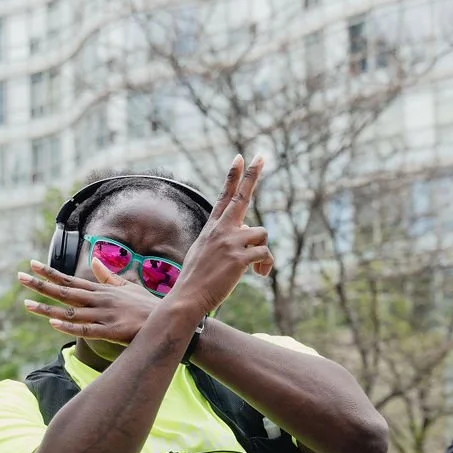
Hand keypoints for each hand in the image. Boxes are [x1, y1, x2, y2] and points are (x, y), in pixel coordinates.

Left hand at [18, 256, 158, 356]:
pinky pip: (87, 329)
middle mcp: (100, 300)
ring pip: (71, 311)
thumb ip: (109, 277)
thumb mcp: (128, 287)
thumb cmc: (147, 305)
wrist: (169, 320)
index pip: (71, 280)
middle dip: (42, 285)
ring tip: (27, 303)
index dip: (51, 273)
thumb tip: (96, 262)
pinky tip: (54, 323)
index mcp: (101, 290)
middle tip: (20, 277)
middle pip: (66, 292)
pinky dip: (70, 327)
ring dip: (48, 308)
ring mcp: (105, 315)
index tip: (32, 264)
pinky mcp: (112, 330)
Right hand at [169, 154, 273, 315]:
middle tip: (262, 155)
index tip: (240, 157)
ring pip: (262, 233)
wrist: (187, 298)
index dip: (233, 176)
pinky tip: (259, 276)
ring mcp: (230, 242)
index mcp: (212, 228)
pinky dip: (266, 266)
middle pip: (241, 197)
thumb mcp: (204, 253)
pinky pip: (265, 254)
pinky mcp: (239, 258)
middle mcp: (221, 230)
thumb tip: (245, 232)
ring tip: (256, 269)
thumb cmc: (195, 280)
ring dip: (263, 250)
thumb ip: (223, 240)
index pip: (224, 196)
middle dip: (253, 175)